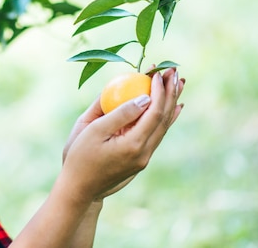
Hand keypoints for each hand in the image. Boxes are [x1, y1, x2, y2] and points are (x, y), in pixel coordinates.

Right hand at [59, 68, 184, 202]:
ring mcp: (144, 157)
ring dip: (171, 102)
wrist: (79, 188)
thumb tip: (144, 97)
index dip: (159, 91)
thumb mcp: (93, 130)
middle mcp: (144, 152)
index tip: (157, 72)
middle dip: (170, 92)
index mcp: (132, 145)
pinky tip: (174, 107)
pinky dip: (166, 117)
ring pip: (164, 126)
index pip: (154, 113)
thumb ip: (119, 113)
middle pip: (164, 118)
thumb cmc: (79, 156)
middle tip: (173, 70)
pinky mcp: (141, 159)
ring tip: (178, 83)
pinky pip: (158, 134)